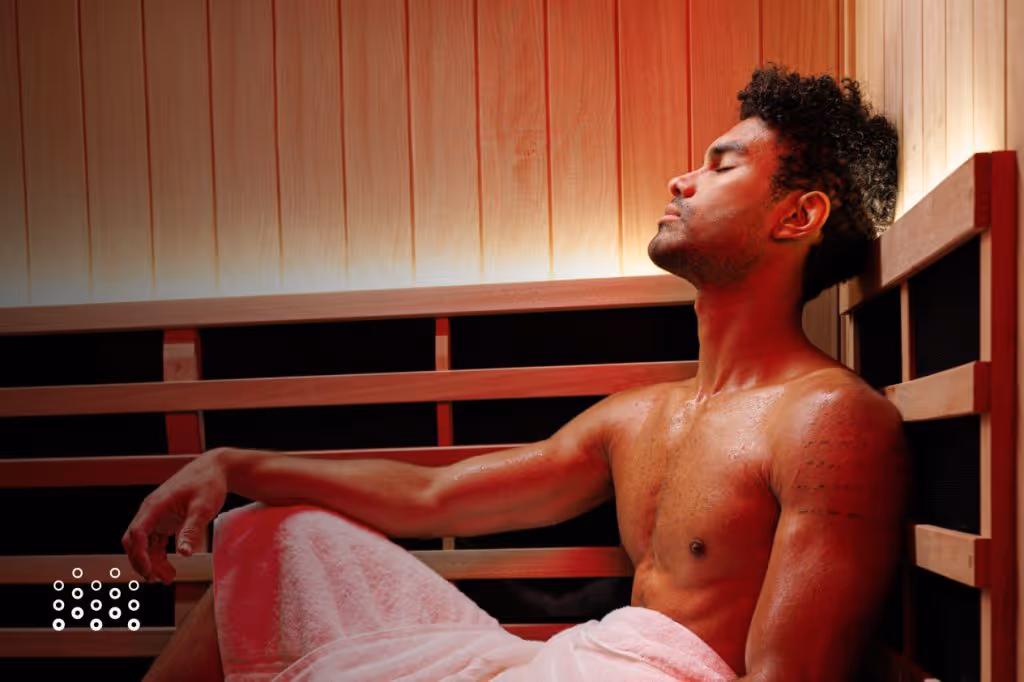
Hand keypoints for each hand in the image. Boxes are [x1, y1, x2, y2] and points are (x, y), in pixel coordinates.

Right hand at [122, 447, 229, 583]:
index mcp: (155, 505)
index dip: (139, 554)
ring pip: (144, 544)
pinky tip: (169, 567)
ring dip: (152, 562)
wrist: (215, 469)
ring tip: (168, 577)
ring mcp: (157, 515)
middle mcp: (151, 510)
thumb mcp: (203, 508)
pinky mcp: (164, 520)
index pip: (137, 533)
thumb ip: (192, 530)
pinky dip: (158, 555)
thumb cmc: (208, 482)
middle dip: (142, 561)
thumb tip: (184, 553)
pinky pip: (154, 541)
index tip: (148, 570)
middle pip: (134, 541)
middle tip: (156, 578)